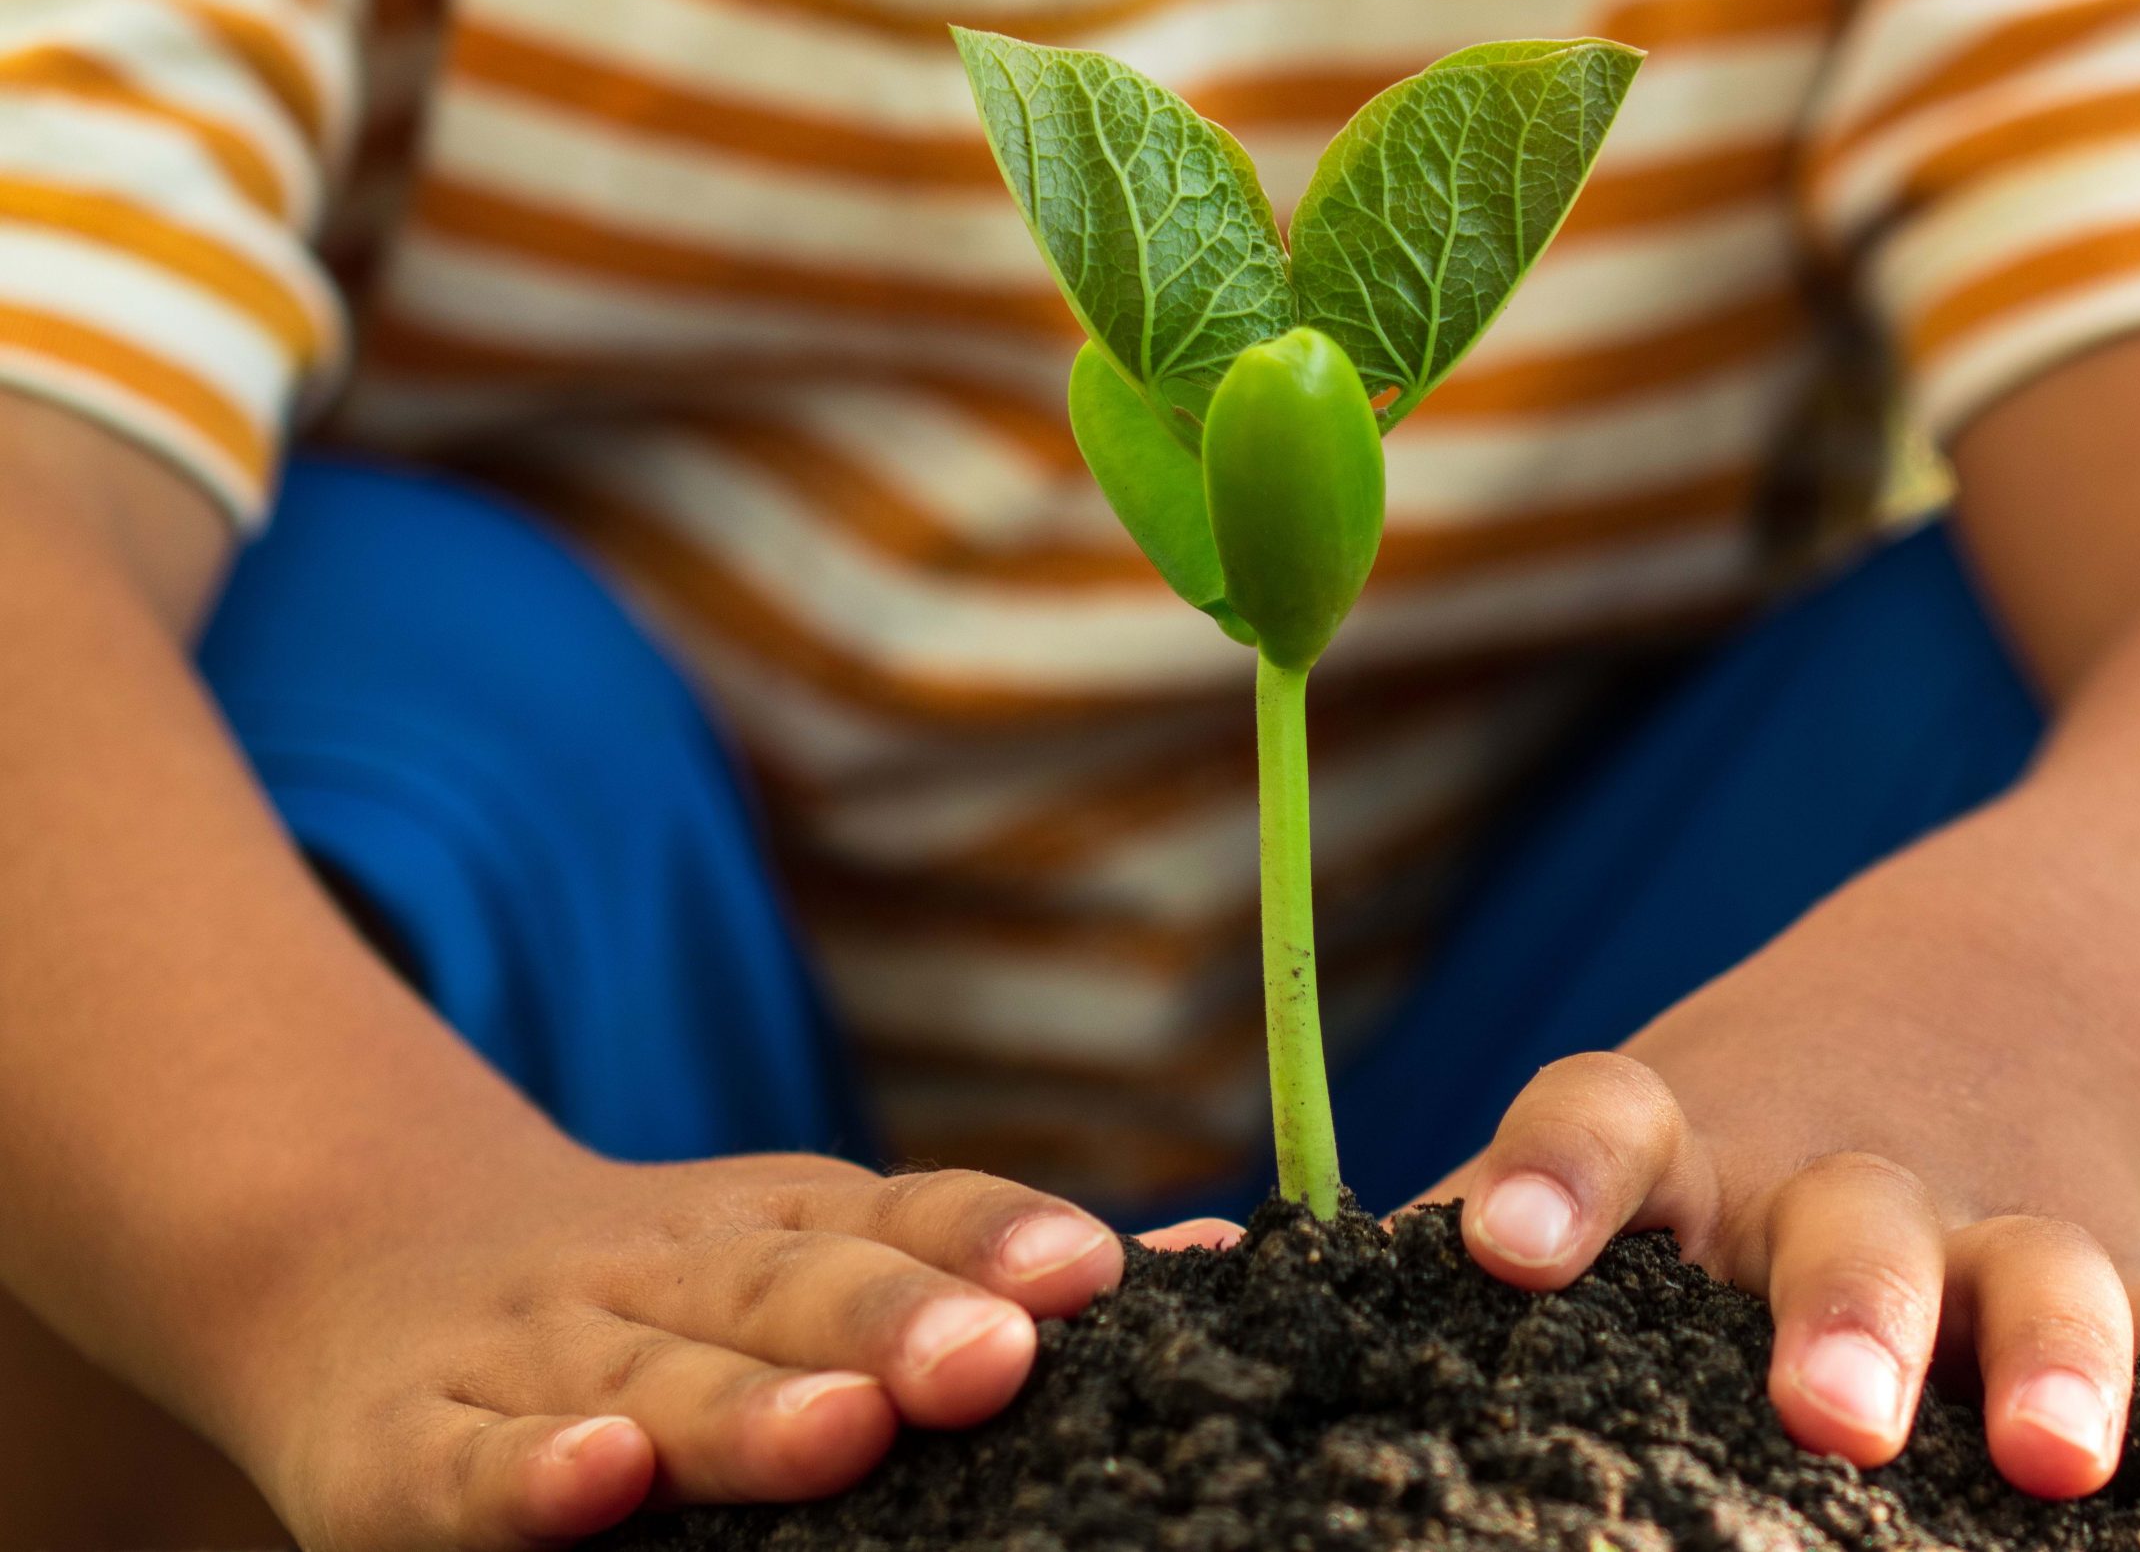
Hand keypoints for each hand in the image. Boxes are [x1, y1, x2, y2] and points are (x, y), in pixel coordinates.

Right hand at [221, 1147, 1239, 1551]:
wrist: (364, 1264)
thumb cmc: (654, 1300)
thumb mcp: (812, 1251)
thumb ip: (981, 1262)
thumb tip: (1220, 1259)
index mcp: (781, 1229)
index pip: (905, 1214)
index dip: (993, 1237)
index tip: (1093, 1273)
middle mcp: (670, 1273)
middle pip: (793, 1292)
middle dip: (898, 1321)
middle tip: (996, 1355)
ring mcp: (537, 1355)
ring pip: (650, 1381)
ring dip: (747, 1406)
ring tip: (842, 1428)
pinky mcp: (407, 1446)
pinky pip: (469, 1469)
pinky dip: (527, 1473)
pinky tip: (590, 1479)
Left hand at [1420, 1048, 2139, 1499]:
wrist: (1967, 993)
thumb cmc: (1704, 1133)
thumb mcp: (1587, 1152)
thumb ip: (1409, 1231)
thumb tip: (1147, 1283)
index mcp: (1674, 1138)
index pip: (1598, 1128)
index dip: (1556, 1183)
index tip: (1507, 1249)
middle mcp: (1824, 1174)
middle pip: (1826, 1228)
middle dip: (1826, 1310)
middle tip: (1814, 1403)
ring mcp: (1980, 1208)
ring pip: (2019, 1272)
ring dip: (2047, 1344)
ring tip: (2058, 1443)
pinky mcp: (2108, 1243)